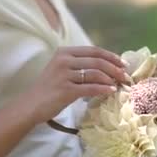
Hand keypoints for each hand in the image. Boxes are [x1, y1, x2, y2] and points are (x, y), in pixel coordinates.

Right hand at [13, 46, 128, 125]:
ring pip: (95, 74)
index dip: (111, 56)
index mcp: (64, 53)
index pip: (93, 50)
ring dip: (111, 79)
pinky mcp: (66, 90)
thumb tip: (106, 67)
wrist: (30, 105)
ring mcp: (64, 75)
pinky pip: (90, 88)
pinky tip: (111, 91)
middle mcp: (64, 60)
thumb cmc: (48, 89)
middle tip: (125, 76)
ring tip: (119, 84)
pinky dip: (103, 89)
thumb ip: (80, 65)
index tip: (123, 63)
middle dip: (115, 68)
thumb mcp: (62, 70)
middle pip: (97, 61)